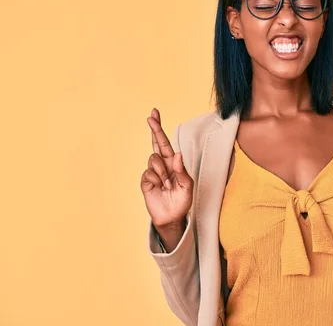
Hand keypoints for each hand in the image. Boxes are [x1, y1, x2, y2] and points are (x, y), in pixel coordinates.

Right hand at [140, 108, 192, 229]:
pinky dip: (157, 180)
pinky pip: (149, 173)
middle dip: (154, 129)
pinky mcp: (146, 181)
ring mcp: (153, 172)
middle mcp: (163, 165)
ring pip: (154, 160)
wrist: (172, 217)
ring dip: (163, 172)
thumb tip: (177, 154)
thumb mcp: (187, 186)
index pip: (165, 143)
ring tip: (168, 185)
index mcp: (173, 163)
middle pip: (156, 143)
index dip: (158, 129)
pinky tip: (161, 188)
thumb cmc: (182, 201)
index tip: (154, 114)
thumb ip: (182, 171)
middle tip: (151, 117)